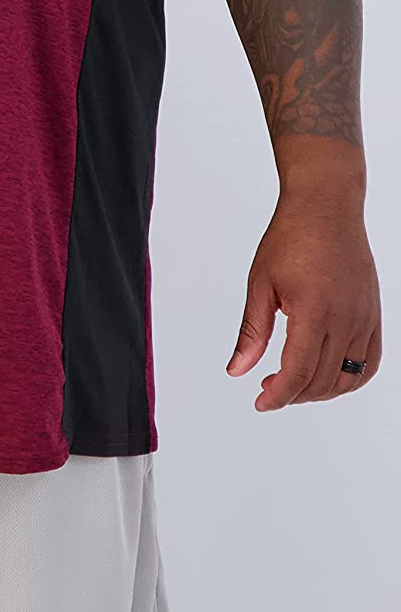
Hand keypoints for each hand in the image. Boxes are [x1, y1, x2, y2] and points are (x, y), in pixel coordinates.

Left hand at [227, 193, 380, 408]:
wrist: (326, 209)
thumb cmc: (290, 239)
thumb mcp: (259, 285)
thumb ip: (251, 332)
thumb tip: (236, 371)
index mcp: (312, 311)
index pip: (297, 373)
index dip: (277, 396)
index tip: (260, 403)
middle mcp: (345, 319)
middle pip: (321, 380)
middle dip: (292, 394)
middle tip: (267, 389)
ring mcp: (364, 318)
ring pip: (347, 377)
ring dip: (319, 390)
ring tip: (292, 382)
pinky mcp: (374, 315)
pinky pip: (369, 362)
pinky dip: (349, 378)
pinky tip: (326, 375)